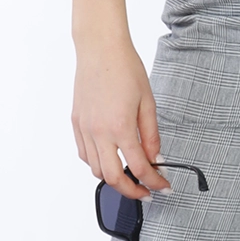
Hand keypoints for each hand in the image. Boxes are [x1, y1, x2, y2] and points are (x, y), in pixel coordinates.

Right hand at [71, 39, 169, 199]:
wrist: (100, 49)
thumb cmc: (125, 69)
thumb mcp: (148, 102)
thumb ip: (151, 135)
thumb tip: (156, 158)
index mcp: (121, 127)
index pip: (140, 168)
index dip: (154, 182)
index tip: (163, 185)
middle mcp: (99, 132)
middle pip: (113, 178)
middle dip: (131, 191)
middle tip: (145, 191)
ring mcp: (85, 129)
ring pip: (95, 169)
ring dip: (113, 178)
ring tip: (129, 175)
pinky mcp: (76, 122)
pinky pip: (84, 154)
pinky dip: (97, 163)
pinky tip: (109, 158)